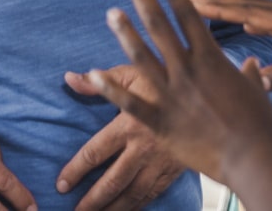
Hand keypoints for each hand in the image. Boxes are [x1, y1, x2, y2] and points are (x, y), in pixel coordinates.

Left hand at [59, 65, 185, 209]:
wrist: (209, 94)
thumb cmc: (166, 80)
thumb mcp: (133, 74)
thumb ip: (101, 82)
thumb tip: (70, 78)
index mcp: (129, 124)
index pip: (95, 152)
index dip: (76, 170)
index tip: (61, 184)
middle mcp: (144, 148)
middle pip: (112, 182)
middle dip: (92, 200)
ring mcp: (161, 162)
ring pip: (133, 194)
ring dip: (113, 209)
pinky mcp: (175, 170)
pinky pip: (153, 194)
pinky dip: (139, 206)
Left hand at [88, 0, 271, 210]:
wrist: (251, 159)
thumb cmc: (257, 126)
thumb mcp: (256, 92)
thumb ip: (250, 74)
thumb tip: (252, 64)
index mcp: (211, 60)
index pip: (189, 18)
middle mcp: (188, 71)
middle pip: (160, 26)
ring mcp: (172, 95)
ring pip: (141, 57)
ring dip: (125, 33)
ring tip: (111, 12)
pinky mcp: (160, 122)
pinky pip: (130, 104)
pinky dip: (109, 89)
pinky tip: (91, 74)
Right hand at [188, 0, 271, 89]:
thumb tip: (260, 78)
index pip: (247, 11)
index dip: (218, 7)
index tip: (192, 0)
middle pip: (247, 4)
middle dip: (217, 1)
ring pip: (256, 10)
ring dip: (231, 7)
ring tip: (209, 6)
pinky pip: (269, 21)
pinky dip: (250, 19)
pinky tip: (246, 25)